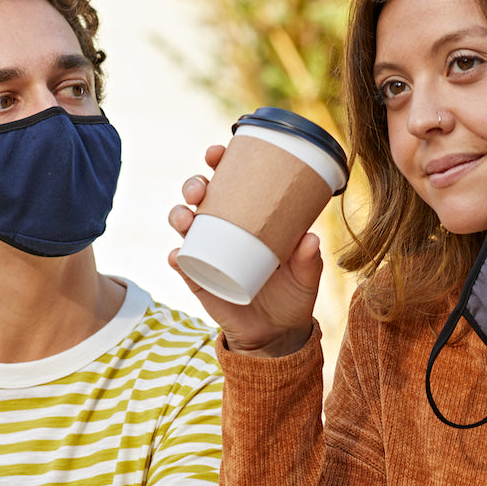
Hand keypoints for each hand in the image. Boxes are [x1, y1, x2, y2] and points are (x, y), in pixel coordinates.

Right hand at [168, 143, 321, 357]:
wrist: (276, 334)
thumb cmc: (292, 295)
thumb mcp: (305, 277)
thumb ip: (308, 259)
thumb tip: (310, 238)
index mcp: (249, 218)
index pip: (231, 182)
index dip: (220, 162)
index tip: (217, 152)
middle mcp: (223, 229)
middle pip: (201, 197)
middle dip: (193, 184)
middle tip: (200, 188)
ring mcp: (207, 253)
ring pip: (184, 224)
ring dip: (179, 214)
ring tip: (186, 217)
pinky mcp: (198, 279)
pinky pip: (181, 264)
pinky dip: (176, 257)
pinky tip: (178, 254)